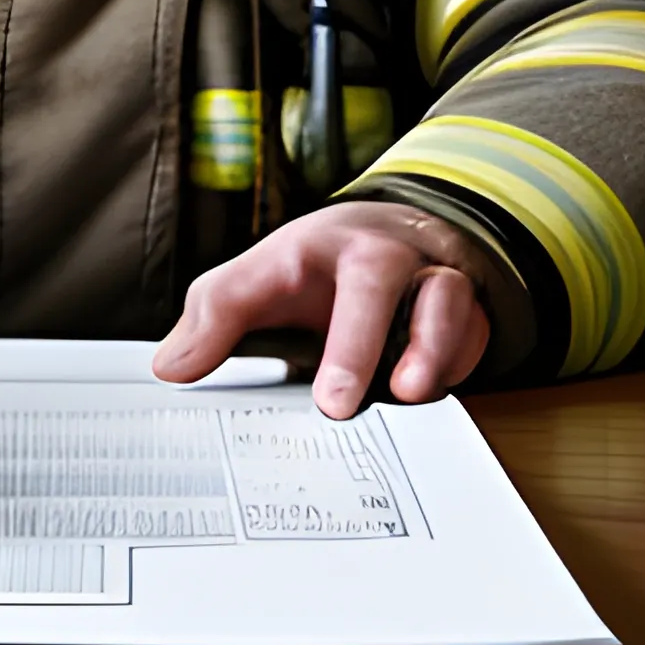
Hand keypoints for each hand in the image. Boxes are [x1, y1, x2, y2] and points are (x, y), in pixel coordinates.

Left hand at [152, 202, 492, 418]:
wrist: (403, 239)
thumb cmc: (319, 268)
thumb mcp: (255, 282)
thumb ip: (212, 321)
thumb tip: (170, 369)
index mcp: (310, 248)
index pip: (264, 273)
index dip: (228, 315)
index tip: (187, 371)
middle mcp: (377, 256)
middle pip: (372, 278)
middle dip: (355, 341)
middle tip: (334, 405)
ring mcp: (430, 281)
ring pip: (444, 302)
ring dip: (430, 349)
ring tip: (408, 392)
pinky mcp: (470, 317)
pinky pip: (474, 342)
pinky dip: (457, 368)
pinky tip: (430, 394)